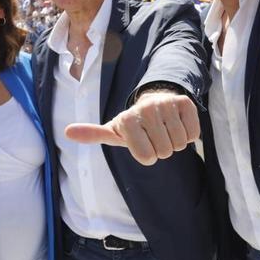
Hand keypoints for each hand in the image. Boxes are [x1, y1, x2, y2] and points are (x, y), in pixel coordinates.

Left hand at [65, 91, 200, 166]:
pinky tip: (177, 125)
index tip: (141, 143)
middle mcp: (145, 109)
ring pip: (180, 144)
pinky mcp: (184, 102)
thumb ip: (93, 134)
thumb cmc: (133, 125)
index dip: (147, 155)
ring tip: (164, 130)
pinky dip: (188, 135)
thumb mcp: (114, 131)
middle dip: (162, 149)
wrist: (154, 101)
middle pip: (165, 152)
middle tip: (154, 136)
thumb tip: (67, 132)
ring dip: (175, 142)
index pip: (147, 157)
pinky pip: (193, 134)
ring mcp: (166, 104)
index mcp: (127, 119)